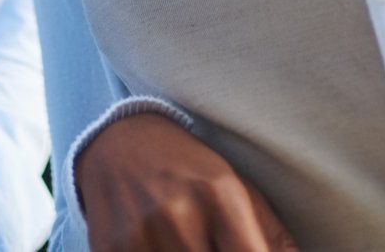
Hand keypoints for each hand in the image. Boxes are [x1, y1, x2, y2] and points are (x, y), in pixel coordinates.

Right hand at [77, 112, 299, 250]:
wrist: (119, 144)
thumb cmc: (191, 171)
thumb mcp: (239, 190)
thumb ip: (274, 237)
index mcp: (219, 196)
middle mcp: (178, 214)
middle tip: (217, 243)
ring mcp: (140, 236)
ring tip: (193, 242)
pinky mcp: (110, 250)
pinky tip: (163, 246)